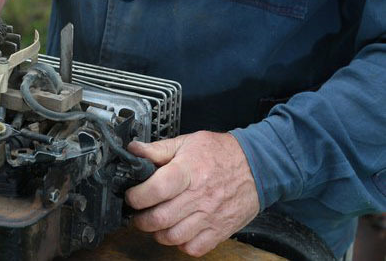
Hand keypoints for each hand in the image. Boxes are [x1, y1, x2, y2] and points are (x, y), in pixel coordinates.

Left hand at [125, 131, 259, 256]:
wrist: (258, 165)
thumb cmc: (221, 153)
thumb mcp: (188, 143)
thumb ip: (158, 149)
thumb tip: (133, 151)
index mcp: (189, 171)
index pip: (156, 190)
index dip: (137, 196)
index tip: (133, 195)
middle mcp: (200, 196)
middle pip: (160, 218)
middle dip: (141, 218)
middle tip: (139, 212)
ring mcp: (211, 216)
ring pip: (173, 237)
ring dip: (157, 233)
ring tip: (156, 222)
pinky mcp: (220, 230)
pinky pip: (193, 248)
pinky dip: (180, 244)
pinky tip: (178, 230)